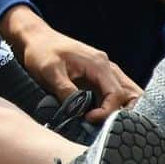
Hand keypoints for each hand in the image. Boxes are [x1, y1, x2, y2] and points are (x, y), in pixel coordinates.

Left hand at [1, 6, 140, 121]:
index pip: (117, 94)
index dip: (107, 111)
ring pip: (123, 94)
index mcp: (98, 64)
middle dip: (122, 112)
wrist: (35, 38)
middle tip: (104, 125)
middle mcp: (106, 67)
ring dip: (116, 110)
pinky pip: (110, 94)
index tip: (89, 119)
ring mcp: (103, 71)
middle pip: (129, 94)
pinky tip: (96, 115)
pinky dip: (108, 106)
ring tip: (100, 122)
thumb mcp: (50, 71)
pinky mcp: (96, 76)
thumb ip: (66, 92)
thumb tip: (79, 112)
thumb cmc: (41, 51)